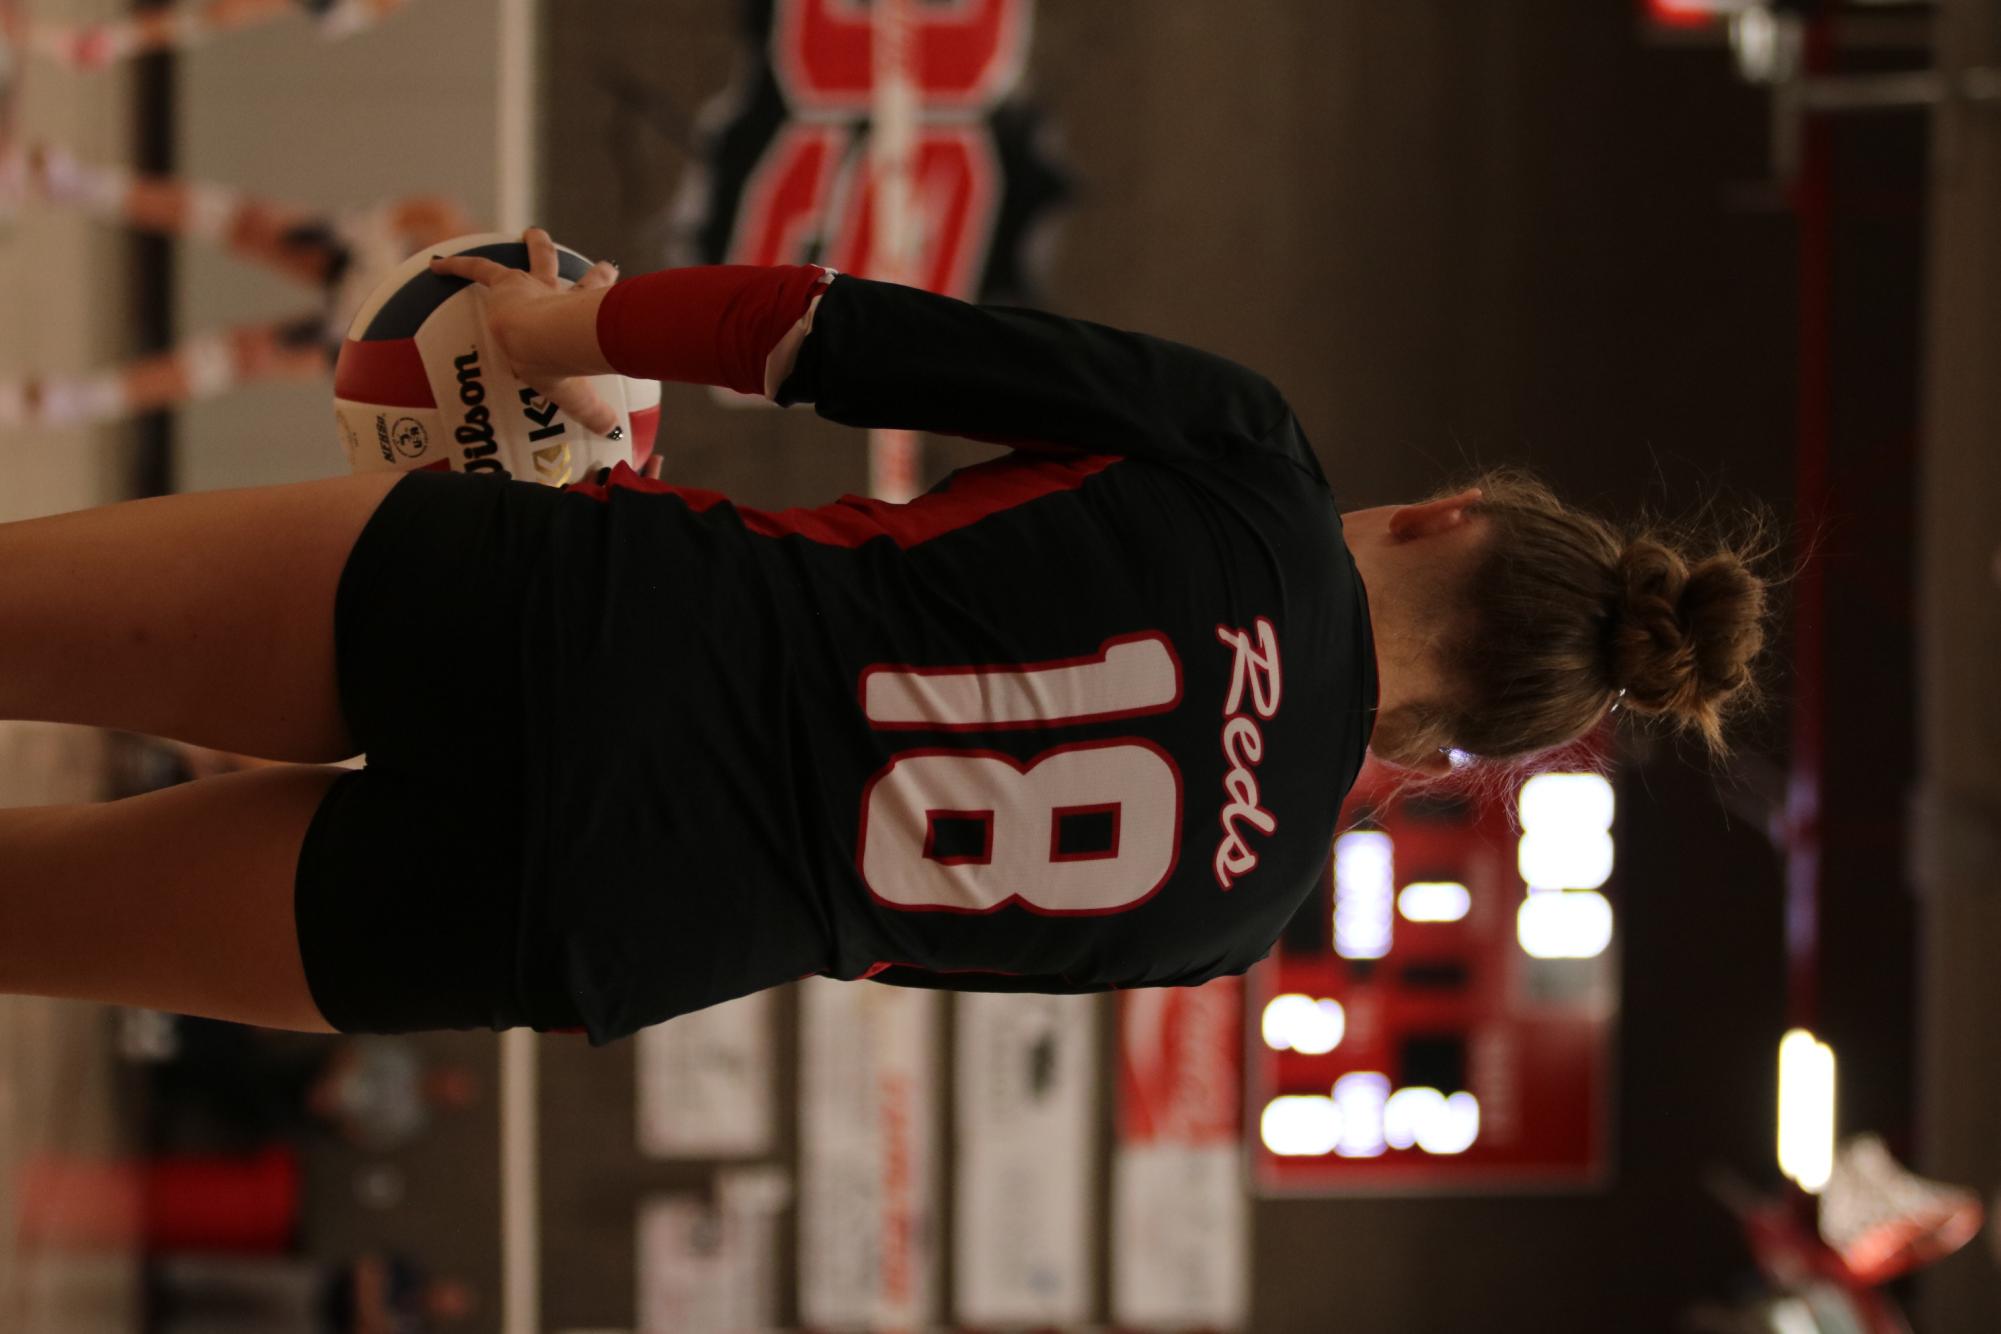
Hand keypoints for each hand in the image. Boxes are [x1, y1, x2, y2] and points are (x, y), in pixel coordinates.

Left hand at [429, 228, 622, 437]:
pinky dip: (455, 266)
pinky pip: (477, 269)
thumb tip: (610, 430)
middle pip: (583, 279)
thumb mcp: (575, 392)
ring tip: (535, 234)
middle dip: (596, 273)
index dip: (604, 290)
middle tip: (600, 265)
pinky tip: (435, 265)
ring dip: (538, 244)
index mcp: (579, 318)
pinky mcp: (505, 284)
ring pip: (539, 258)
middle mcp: (562, 297)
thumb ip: (589, 410)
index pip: (596, 302)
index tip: (613, 276)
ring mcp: (534, 286)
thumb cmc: (559, 363)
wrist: (540, 338)